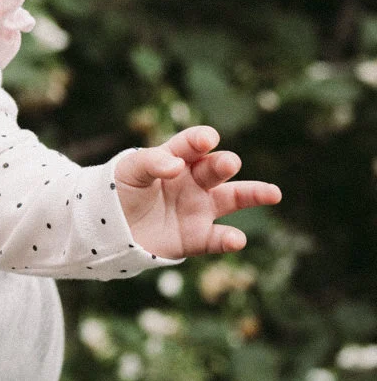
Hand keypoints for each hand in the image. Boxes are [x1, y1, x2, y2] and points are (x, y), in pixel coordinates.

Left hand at [118, 125, 281, 258]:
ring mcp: (197, 209)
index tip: (206, 140)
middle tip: (229, 163)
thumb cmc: (118, 191)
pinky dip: (229, 240)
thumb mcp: (128, 171)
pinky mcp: (196, 237)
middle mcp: (193, 182)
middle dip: (224, 164)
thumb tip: (176, 166)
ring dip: (253, 194)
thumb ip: (151, 163)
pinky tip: (236, 239)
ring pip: (232, 199)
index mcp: (174, 159)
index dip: (200, 140)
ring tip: (272, 192)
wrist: (108, 227)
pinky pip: (217, 239)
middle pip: (215, 169)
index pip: (191, 145)